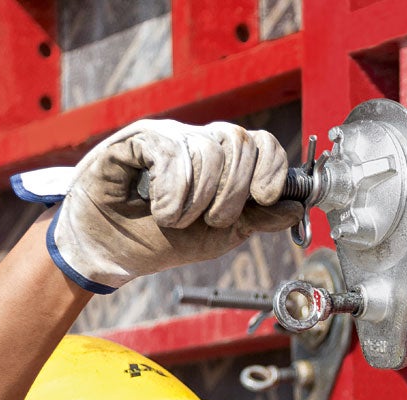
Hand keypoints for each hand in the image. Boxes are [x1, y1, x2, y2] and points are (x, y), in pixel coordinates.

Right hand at [10, 120, 301, 293]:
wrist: (109, 254)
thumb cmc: (159, 241)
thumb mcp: (218, 236)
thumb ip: (257, 220)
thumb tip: (297, 206)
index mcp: (221, 161)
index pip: (261, 143)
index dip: (271, 168)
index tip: (265, 197)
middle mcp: (196, 141)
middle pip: (239, 141)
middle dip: (233, 192)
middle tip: (212, 219)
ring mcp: (165, 137)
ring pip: (207, 148)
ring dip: (198, 199)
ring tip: (176, 220)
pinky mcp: (133, 141)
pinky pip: (170, 151)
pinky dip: (173, 191)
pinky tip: (161, 210)